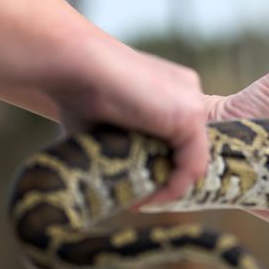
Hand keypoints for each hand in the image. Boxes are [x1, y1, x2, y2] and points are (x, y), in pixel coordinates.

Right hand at [53, 43, 210, 207]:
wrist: (73, 64)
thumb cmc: (77, 92)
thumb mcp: (109, 124)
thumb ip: (125, 144)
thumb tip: (118, 180)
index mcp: (173, 90)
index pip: (183, 136)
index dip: (166, 166)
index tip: (141, 190)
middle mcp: (189, 93)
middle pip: (191, 148)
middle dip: (170, 179)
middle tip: (144, 202)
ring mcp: (194, 102)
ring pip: (194, 158)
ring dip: (170, 187)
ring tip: (143, 204)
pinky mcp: (191, 115)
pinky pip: (193, 163)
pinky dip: (173, 187)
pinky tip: (146, 200)